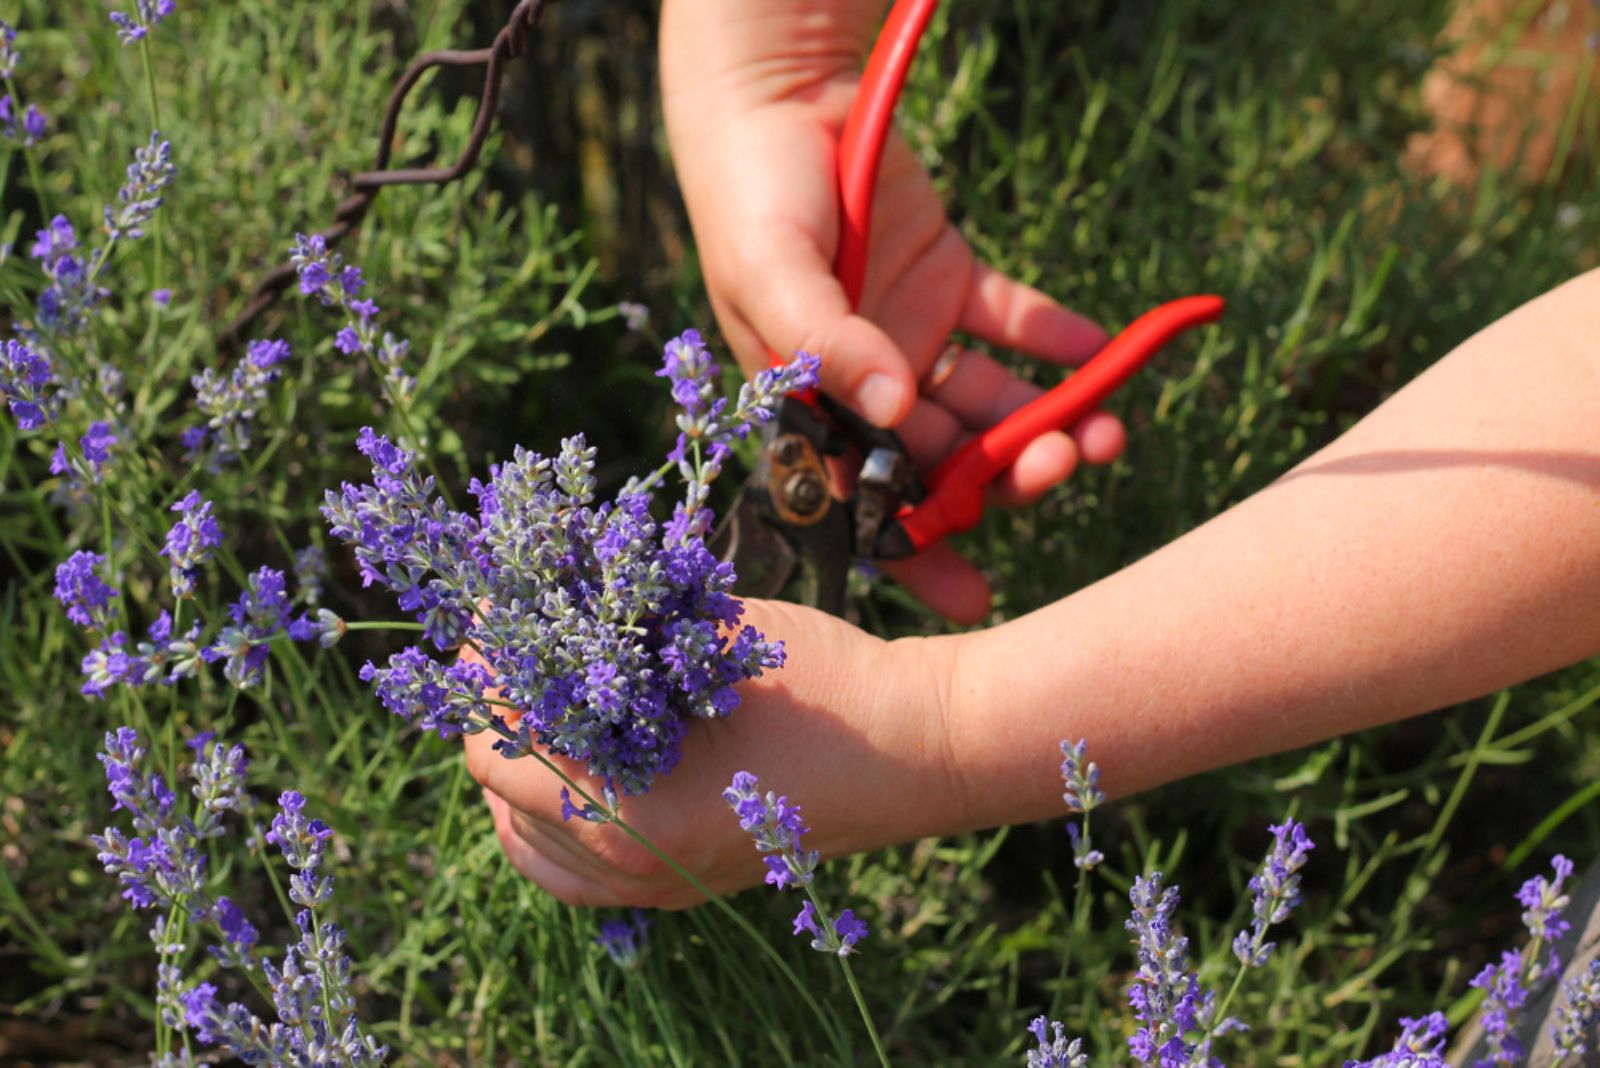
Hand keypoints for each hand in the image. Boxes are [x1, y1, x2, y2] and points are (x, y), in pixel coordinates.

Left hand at [462, 599, 963, 908]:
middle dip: (497, 714)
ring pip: (529, 844)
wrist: (917, 750)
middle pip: (500, 800)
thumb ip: (618, 632)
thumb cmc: (827, 688)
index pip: (496, 754)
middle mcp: (631, 869)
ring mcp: (656, 886)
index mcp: (631, 816)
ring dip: (517, 769)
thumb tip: (538, 599)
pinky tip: (574, 759)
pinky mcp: (679, 880)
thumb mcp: (712, 642)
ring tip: (535, 699)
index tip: (496, 612)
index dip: (484, 674)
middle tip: (512, 647)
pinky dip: (553, 816)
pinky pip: (578, 867)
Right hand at [661, 0, 1125, 621]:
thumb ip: (828, 343)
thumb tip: (894, 412)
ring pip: (990, 398)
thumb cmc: (753, 196)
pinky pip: (1014, 321)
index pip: (870, 493)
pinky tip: (1104, 351)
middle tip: (1065, 466)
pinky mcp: (952, 277)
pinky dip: (1059, 339)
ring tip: (1109, 428)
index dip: (918, 548)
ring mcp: (914, 331)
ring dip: (1049, 418)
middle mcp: (870, 382)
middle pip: (947, 452)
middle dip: (1007, 474)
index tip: (975, 598)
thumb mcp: (772, 273)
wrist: (780, 95)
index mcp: (816, 401)